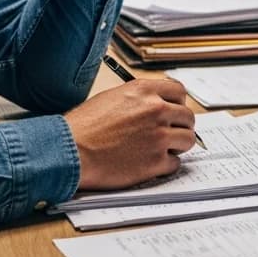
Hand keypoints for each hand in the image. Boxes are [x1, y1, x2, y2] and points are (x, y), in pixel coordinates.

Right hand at [65, 78, 196, 190]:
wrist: (69, 151)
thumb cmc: (83, 127)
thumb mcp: (111, 98)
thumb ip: (139, 99)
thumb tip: (155, 104)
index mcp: (144, 91)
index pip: (179, 92)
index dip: (177, 104)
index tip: (173, 112)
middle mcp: (156, 110)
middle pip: (188, 117)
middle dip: (179, 126)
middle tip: (168, 134)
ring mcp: (158, 136)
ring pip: (187, 140)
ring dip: (177, 146)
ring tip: (160, 149)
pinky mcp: (155, 161)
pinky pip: (175, 163)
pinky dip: (166, 165)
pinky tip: (150, 163)